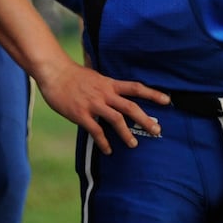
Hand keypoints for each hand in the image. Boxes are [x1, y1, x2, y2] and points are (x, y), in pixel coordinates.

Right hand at [36, 60, 169, 154]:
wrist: (54, 72)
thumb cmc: (74, 75)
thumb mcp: (96, 76)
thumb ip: (108, 86)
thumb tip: (117, 93)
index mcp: (110, 84)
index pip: (136, 88)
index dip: (153, 94)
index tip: (167, 100)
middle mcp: (105, 93)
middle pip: (130, 106)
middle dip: (145, 119)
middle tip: (157, 130)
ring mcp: (93, 104)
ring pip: (116, 119)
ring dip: (126, 133)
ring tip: (134, 145)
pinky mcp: (80, 114)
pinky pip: (95, 130)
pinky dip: (103, 141)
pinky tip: (108, 150)